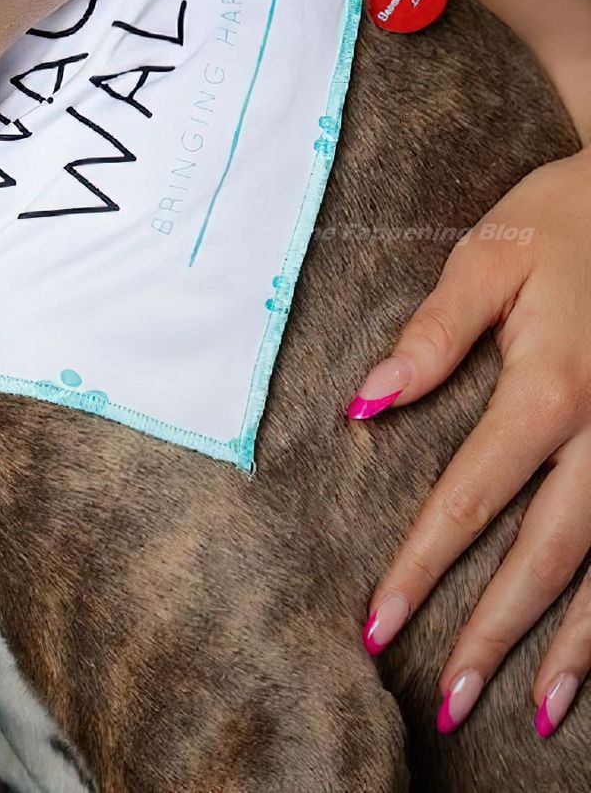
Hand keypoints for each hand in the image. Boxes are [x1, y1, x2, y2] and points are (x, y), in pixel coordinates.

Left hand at [352, 146, 590, 738]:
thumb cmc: (566, 219)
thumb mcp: (490, 256)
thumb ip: (432, 332)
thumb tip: (364, 401)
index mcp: (550, 388)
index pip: (472, 495)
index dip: (423, 564)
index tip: (377, 621)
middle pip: (547, 555)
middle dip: (492, 631)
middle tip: (443, 700)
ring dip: (573, 649)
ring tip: (527, 713)